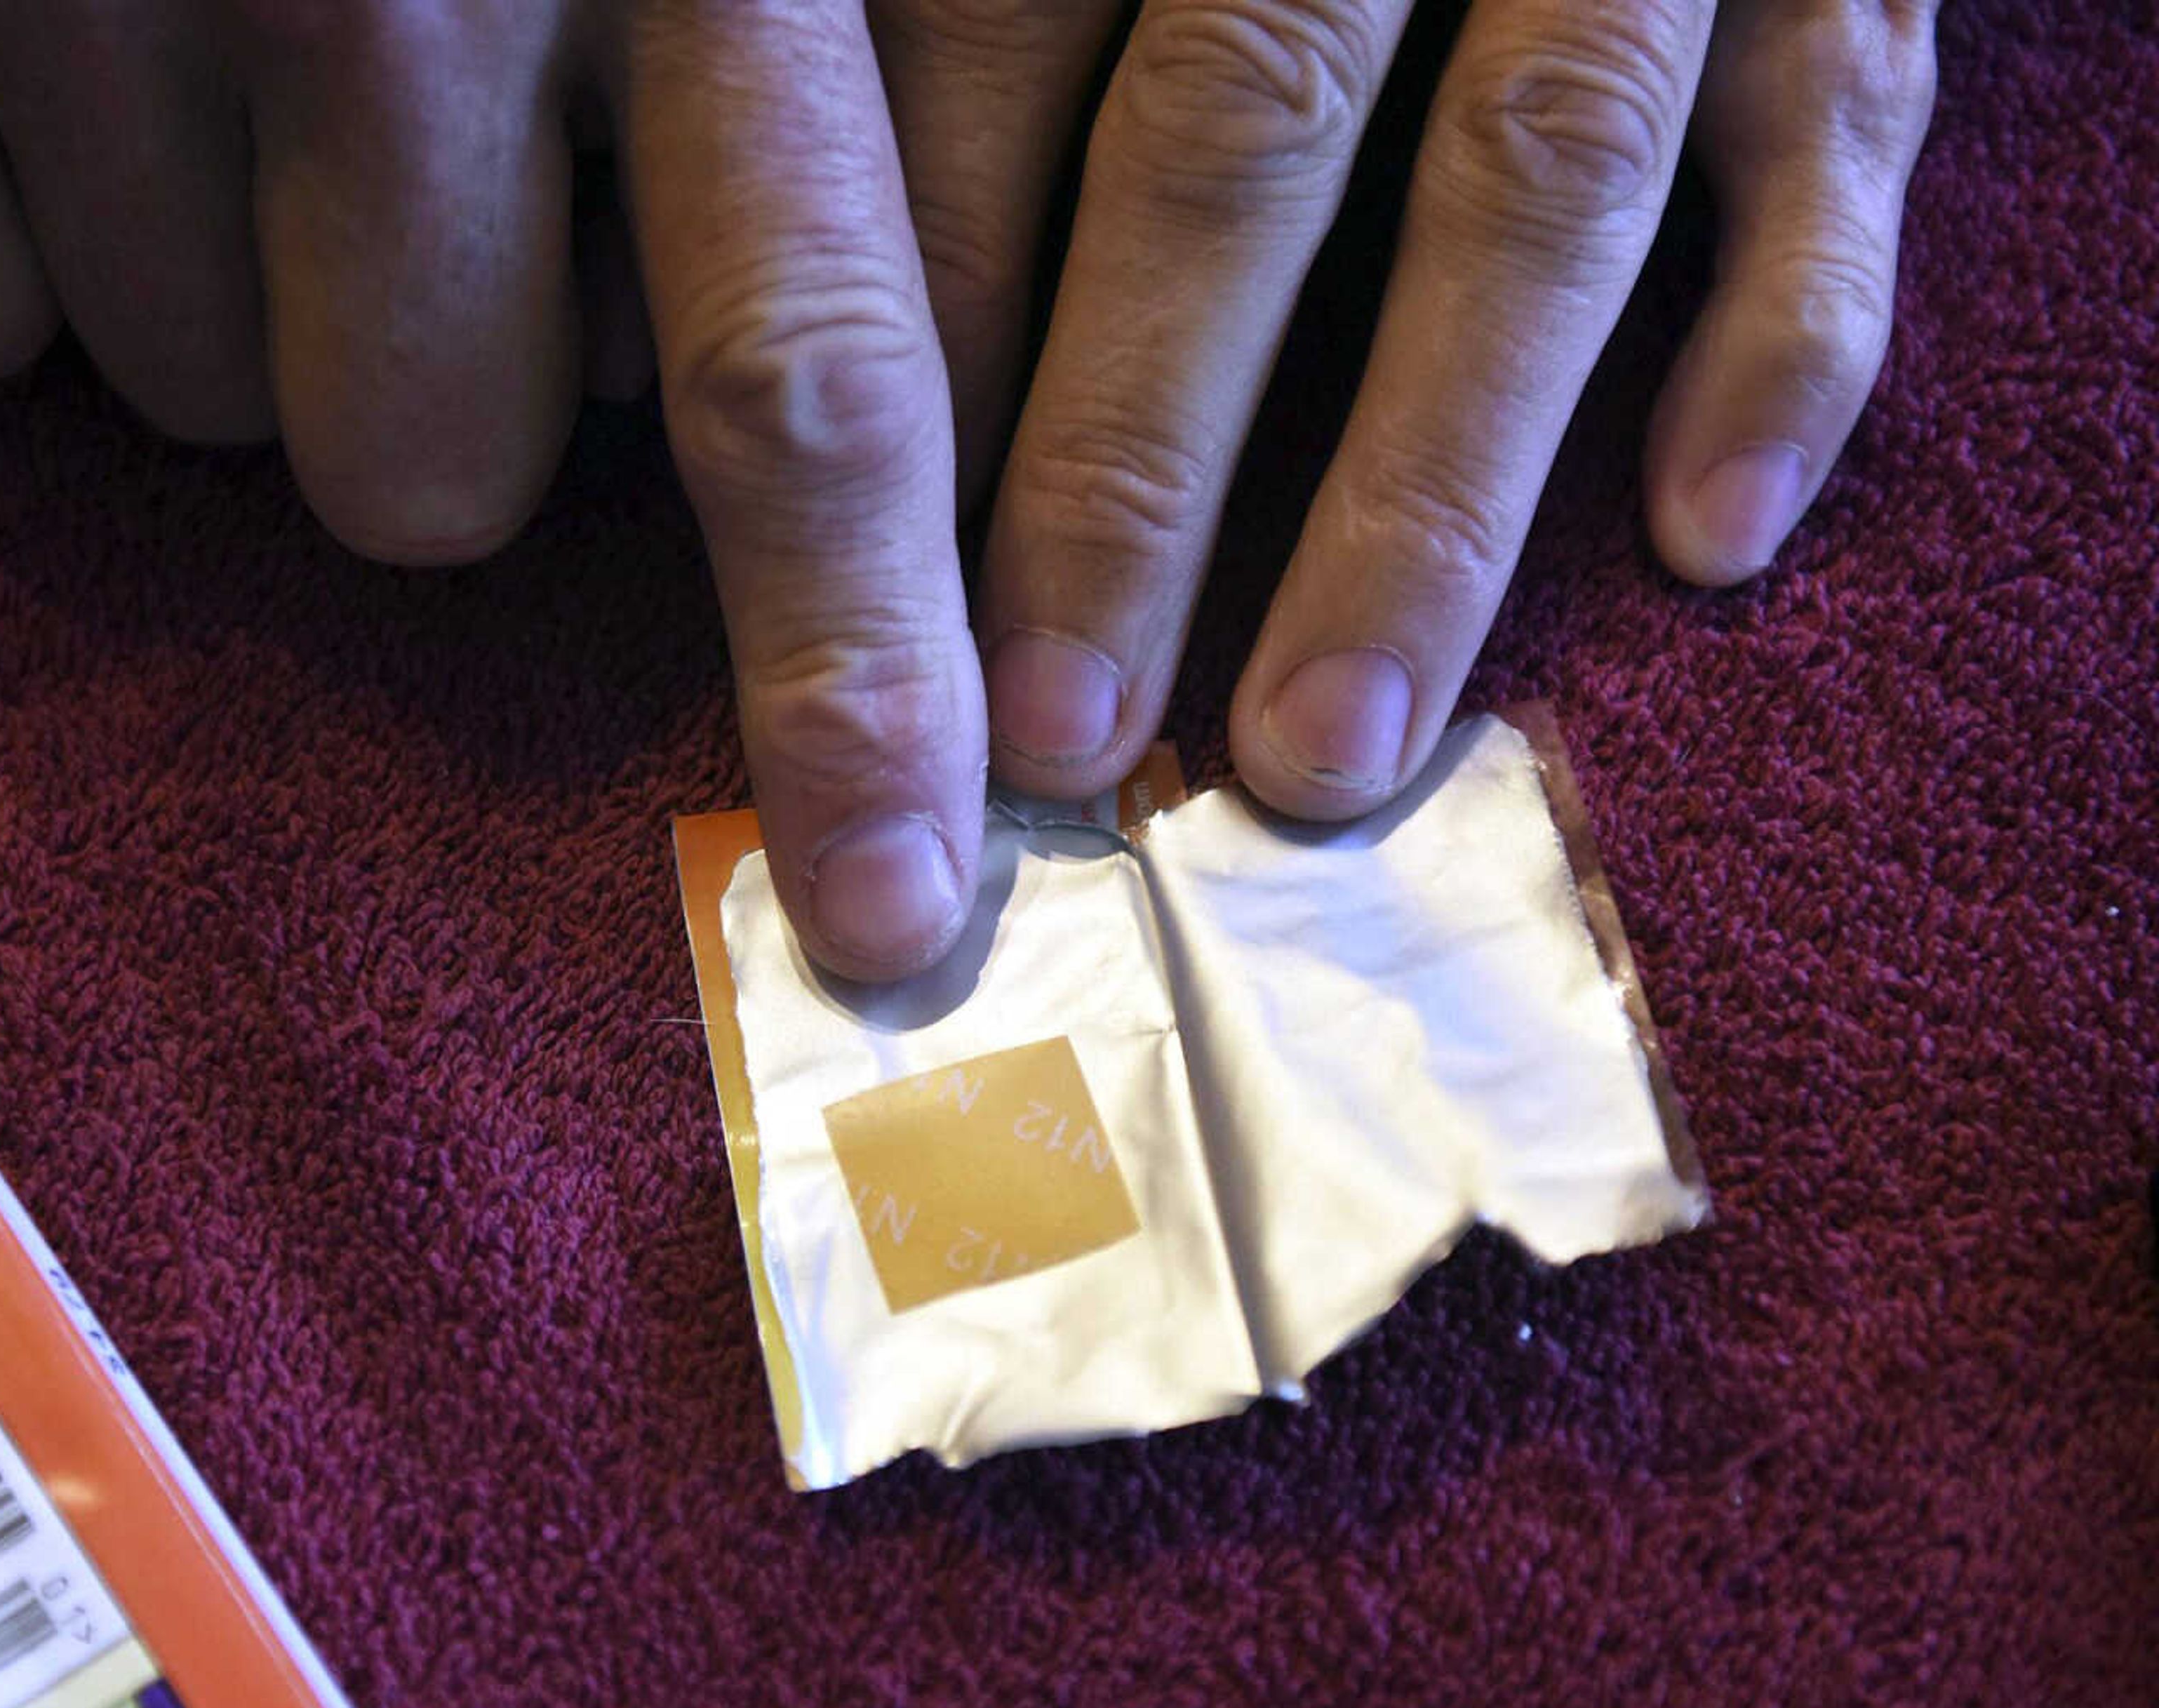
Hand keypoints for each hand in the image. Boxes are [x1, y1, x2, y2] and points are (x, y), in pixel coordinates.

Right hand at [0, 0, 996, 978]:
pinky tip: (48, 45)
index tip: (892, 911)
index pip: (808, 386)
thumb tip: (819, 427)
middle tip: (411, 167)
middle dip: (440, 391)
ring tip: (223, 48)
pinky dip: (12, 233)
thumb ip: (797, 100)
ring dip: (235, 292)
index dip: (857, 681)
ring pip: (213, 422)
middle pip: (445, 485)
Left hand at [876, 0, 1936, 813]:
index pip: (994, 55)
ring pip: (1527, 183)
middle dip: (1134, 458)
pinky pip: (1841, 129)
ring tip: (1324, 745)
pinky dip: (1784, 336)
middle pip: (1233, 141)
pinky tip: (1707, 538)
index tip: (865, 582)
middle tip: (1057, 728)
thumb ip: (977, 42)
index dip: (936, 325)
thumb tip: (759, 298)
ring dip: (1425, 490)